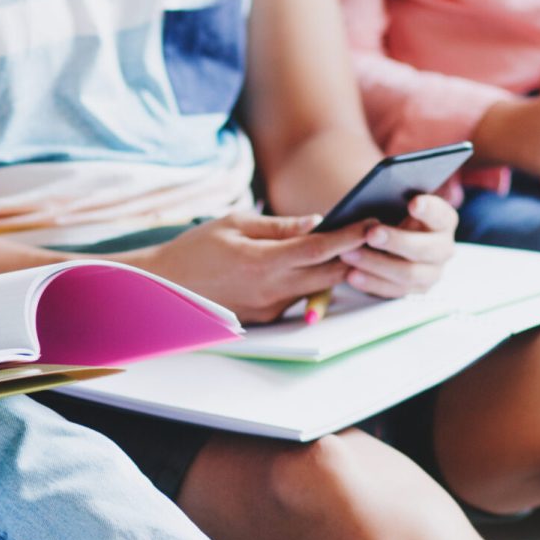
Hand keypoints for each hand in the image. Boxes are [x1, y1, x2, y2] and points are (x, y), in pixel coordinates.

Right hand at [120, 212, 371, 324]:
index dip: (351, 236)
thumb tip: (316, 222)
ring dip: (333, 269)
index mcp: (263, 261)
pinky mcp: (266, 318)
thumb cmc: (196, 249)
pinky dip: (309, 281)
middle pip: (330, 275)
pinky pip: (297, 297)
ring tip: (345, 246)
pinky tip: (311, 265)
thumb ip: (279, 226)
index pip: (320, 249)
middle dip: (354, 256)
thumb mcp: (235, 224)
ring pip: (316, 288)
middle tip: (372, 235)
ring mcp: (270, 308)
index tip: (372, 223)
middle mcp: (271, 290)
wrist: (167, 287)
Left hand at [339, 194, 457, 298]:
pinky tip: (351, 274)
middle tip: (370, 234)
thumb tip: (389, 191)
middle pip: (424, 249)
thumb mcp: (397, 204)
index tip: (413, 203)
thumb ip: (396, 197)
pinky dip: (370, 282)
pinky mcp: (414, 291)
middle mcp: (442, 249)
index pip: (441, 215)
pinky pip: (393, 290)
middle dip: (396, 241)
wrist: (389, 245)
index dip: (429, 209)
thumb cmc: (393, 218)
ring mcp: (431, 273)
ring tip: (349, 255)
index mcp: (444, 222)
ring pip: (407, 273)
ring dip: (376, 264)